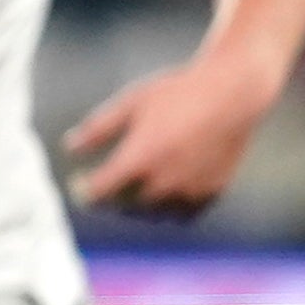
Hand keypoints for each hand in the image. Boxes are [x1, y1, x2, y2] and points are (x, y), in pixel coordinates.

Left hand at [67, 58, 278, 215]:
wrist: (233, 92)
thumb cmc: (178, 91)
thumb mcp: (132, 102)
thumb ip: (99, 128)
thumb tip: (71, 147)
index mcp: (138, 158)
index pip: (99, 191)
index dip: (84, 190)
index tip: (80, 183)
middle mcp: (163, 180)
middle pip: (125, 206)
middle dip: (111, 198)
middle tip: (108, 187)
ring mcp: (190, 189)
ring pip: (154, 213)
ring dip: (139, 207)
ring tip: (134, 192)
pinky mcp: (212, 191)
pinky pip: (184, 213)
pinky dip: (169, 209)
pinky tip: (164, 194)